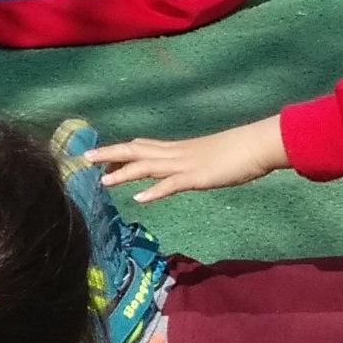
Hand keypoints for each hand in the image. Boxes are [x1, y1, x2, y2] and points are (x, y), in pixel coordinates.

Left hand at [82, 116, 287, 200]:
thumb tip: (179, 173)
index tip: (98, 155)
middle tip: (85, 158)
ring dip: (124, 172)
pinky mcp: (197, 177)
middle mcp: (176, 154)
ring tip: (102, 180)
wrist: (257, 145)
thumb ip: (190, 165)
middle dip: (110, 154)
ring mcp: (185, 164)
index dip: (119, 151)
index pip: (142, 147)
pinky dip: (154, 190)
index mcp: (177, 149)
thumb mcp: (206, 158)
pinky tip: (139, 197)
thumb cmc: (237, 152)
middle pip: (136, 150)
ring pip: (148, 165)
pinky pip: (172, 184)